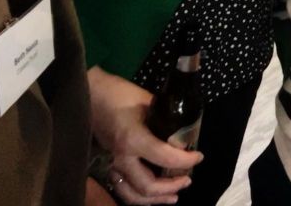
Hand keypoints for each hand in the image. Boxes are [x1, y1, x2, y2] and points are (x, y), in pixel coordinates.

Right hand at [88, 66, 202, 204]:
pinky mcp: (109, 165)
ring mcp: (113, 164)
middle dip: (171, 187)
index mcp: (133, 139)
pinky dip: (140, 196)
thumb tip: (185, 134)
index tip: (199, 156)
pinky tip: (153, 195)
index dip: (186, 161)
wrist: (91, 95)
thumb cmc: (120, 94)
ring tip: (173, 197)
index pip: (165, 158)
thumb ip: (166, 120)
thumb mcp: (148, 102)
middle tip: (188, 179)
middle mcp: (122, 158)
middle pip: (148, 186)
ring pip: (133, 194)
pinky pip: (124, 189)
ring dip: (156, 198)